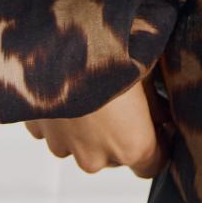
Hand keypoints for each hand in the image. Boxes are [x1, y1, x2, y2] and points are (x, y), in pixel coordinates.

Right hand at [23, 62, 174, 177]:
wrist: (63, 36)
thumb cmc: (116, 53)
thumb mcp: (149, 73)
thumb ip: (156, 107)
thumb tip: (163, 118)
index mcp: (131, 147)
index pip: (152, 165)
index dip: (158, 144)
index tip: (159, 125)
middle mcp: (96, 158)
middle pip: (115, 155)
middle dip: (121, 133)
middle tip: (124, 98)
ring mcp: (63, 146)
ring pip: (82, 143)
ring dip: (88, 126)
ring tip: (93, 87)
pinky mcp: (38, 130)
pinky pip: (56, 129)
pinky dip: (63, 114)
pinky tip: (70, 85)